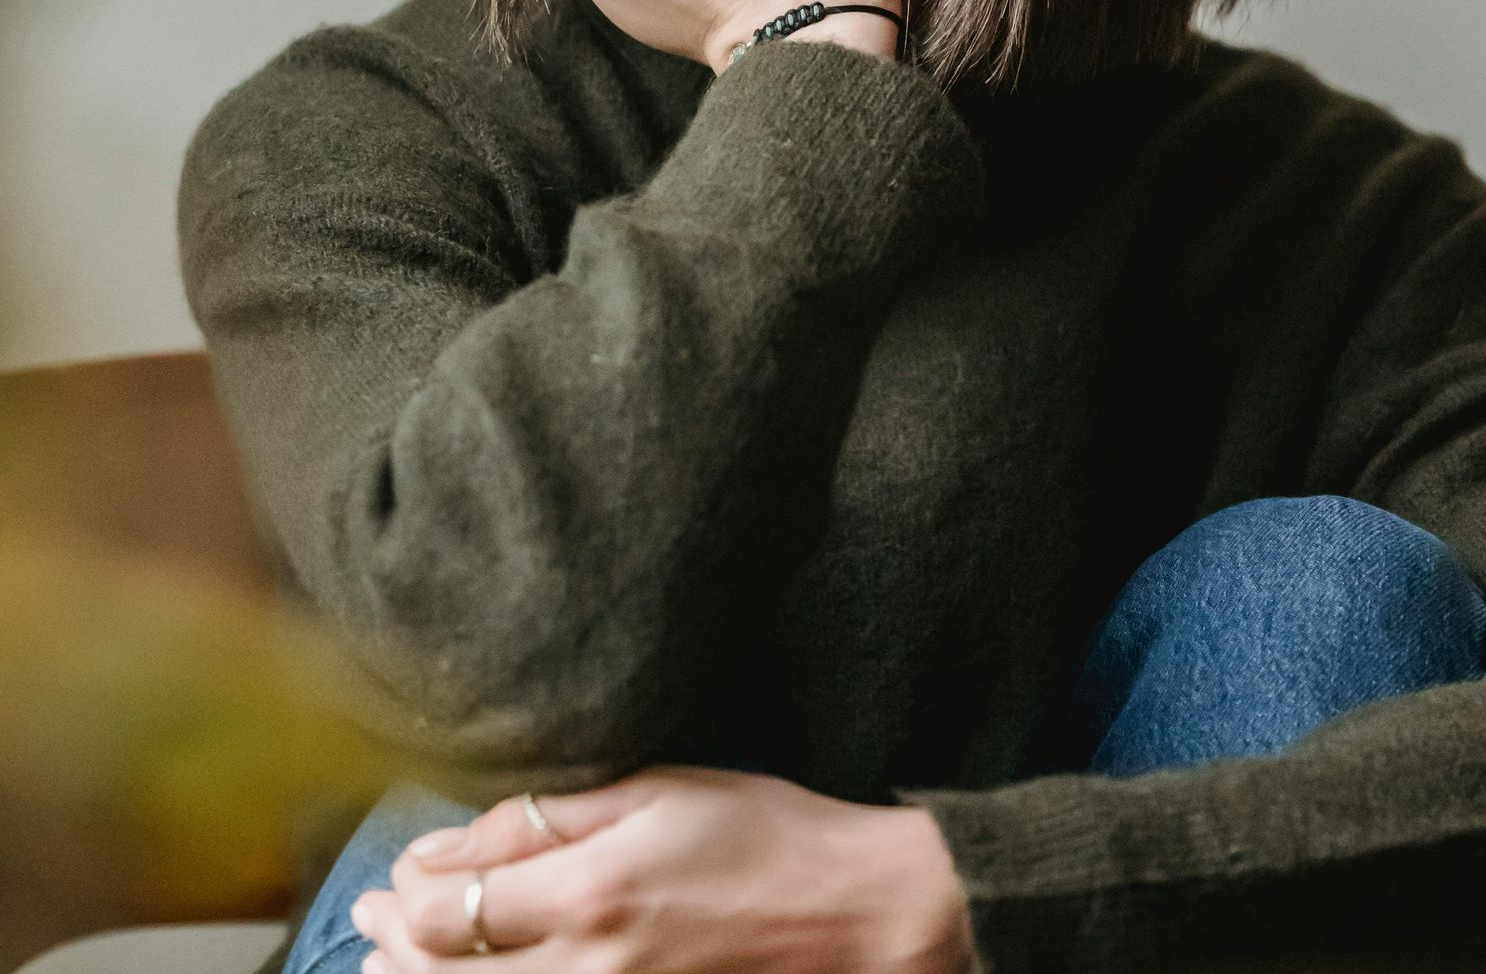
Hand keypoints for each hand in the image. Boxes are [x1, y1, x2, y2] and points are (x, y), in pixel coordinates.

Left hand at [351, 764, 978, 973]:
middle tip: (369, 921)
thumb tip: (449, 840)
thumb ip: (549, 818)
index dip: (406, 897)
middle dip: (397, 951)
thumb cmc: (769, 834)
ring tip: (397, 962)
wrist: (857, 915)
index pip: (453, 912)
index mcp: (593, 892)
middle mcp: (590, 969)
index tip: (390, 873)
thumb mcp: (661, 790)